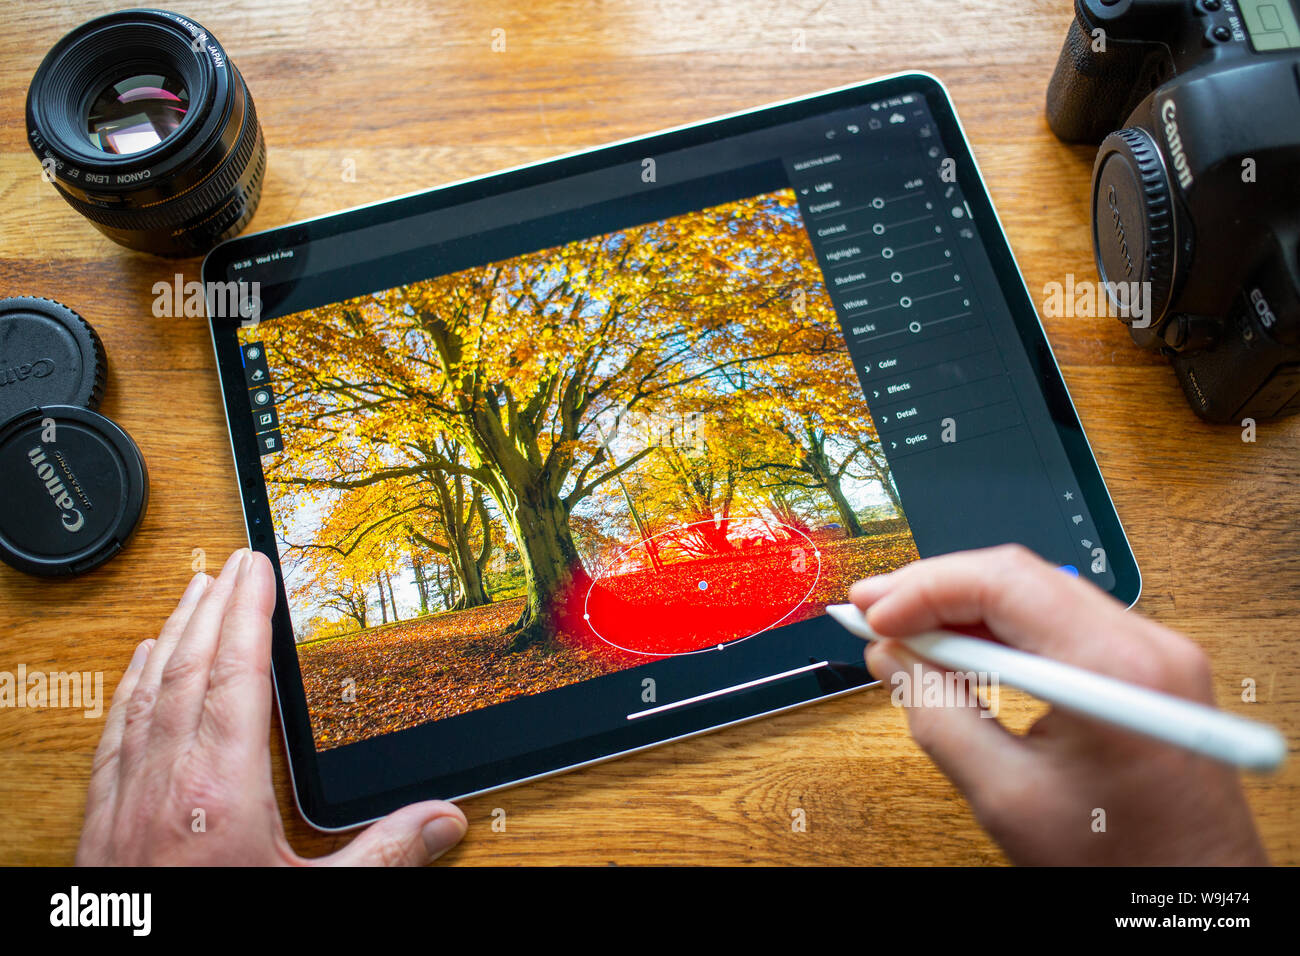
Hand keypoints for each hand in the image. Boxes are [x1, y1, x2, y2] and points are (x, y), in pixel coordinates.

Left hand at [78, 548, 466, 865]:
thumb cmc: (217, 933)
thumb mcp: (314, 903)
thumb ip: (381, 858)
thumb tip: (443, 820)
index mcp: (218, 787)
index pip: (234, 673)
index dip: (247, 612)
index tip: (257, 567)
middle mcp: (163, 779)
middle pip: (186, 666)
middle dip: (211, 604)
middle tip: (231, 559)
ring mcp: (123, 797)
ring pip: (144, 689)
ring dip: (169, 632)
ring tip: (189, 590)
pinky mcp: (99, 819)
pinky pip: (113, 729)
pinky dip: (128, 683)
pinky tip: (135, 664)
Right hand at [850, 544, 1266, 865]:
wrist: (1194, 895)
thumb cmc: (1121, 864)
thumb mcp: (1006, 796)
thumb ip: (937, 714)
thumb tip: (891, 656)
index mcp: (1116, 668)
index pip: (1003, 582)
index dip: (924, 589)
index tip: (871, 613)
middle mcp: (1148, 644)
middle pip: (1020, 577)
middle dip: (936, 591)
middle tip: (872, 611)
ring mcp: (1156, 653)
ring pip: (1038, 595)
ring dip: (965, 610)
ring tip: (906, 634)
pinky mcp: (1151, 669)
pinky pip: (1063, 624)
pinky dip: (1003, 632)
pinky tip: (961, 654)